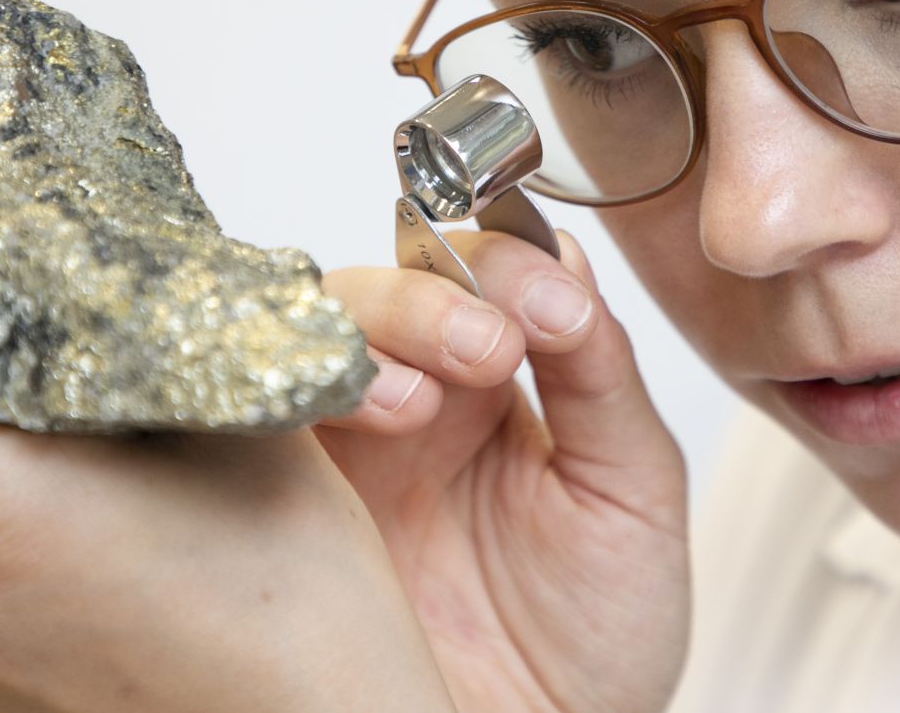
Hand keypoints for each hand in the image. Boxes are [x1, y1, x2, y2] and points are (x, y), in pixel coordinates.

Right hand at [313, 230, 690, 712]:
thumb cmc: (595, 638)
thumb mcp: (630, 495)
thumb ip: (602, 374)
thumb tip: (568, 261)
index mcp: (501, 376)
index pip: (486, 268)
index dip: (509, 264)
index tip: (552, 309)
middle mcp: (417, 390)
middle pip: (393, 280)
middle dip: (438, 297)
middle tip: (490, 349)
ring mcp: (345, 437)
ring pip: (326, 326)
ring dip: (378, 337)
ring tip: (425, 403)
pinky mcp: (283, 486)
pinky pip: (269, 403)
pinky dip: (309, 384)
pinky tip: (370, 415)